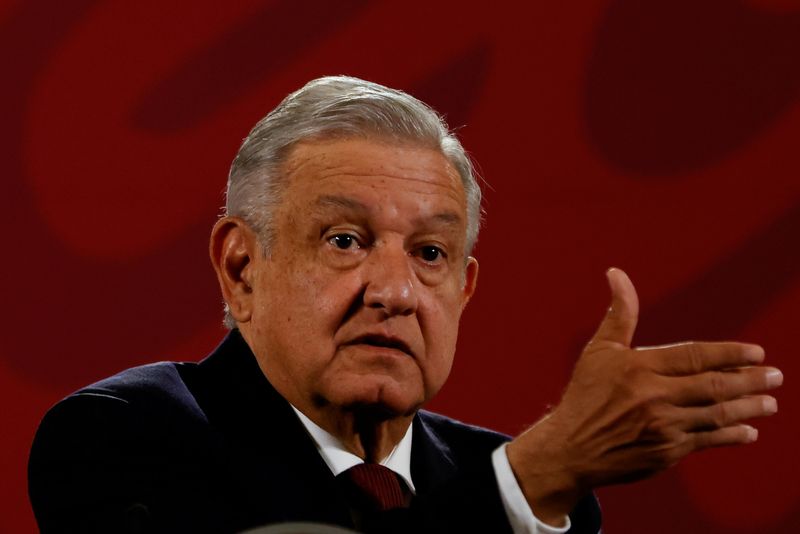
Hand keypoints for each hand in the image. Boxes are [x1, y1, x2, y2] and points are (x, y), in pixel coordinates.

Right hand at [506, 268, 782, 524]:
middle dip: (751, 381)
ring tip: (770, 403)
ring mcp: (663, 427)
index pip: (695, 355)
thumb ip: (620, 313)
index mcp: (640, 367)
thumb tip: (617, 273)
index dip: (730, 353)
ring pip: (716, 414)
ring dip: (749, 408)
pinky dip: (731, 435)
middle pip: (714, 386)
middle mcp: (655, 397)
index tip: (757, 352)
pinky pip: (707, 441)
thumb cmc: (585, 394)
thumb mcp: (599, 350)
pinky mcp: (667, 452)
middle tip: (776, 376)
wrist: (570, 448)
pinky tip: (749, 431)